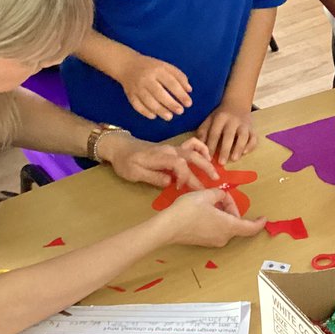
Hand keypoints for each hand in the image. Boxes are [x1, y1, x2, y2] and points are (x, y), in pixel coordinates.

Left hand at [100, 134, 217, 188]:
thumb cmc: (126, 162)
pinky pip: (190, 144)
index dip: (184, 176)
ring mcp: (172, 147)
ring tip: (214, 171)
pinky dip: (201, 149)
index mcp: (160, 156)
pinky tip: (206, 157)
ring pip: (194, 150)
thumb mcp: (134, 173)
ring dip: (206, 159)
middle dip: (204, 168)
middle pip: (191, 156)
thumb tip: (170, 182)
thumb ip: (153, 177)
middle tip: (214, 182)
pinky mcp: (173, 148)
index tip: (181, 188)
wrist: (120, 147)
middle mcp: (170, 150)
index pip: (179, 164)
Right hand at [117, 52, 192, 120]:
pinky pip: (137, 105)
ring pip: (148, 101)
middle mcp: (146, 79)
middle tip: (180, 111)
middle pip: (159, 93)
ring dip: (159, 110)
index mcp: (158, 70)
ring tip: (169, 117)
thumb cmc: (151, 67)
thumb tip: (189, 90)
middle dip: (171, 104)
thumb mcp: (166, 66)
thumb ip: (179, 76)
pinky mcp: (130, 94)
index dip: (181, 94)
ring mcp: (137, 87)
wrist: (127, 65)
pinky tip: (154, 116)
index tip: (188, 103)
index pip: (171, 83)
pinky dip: (145, 112)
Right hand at [162, 189, 266, 247]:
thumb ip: (220, 194)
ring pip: (226, 226)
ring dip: (224, 214)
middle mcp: (224, 237)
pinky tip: (205, 210)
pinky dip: (217, 220)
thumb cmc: (188, 210)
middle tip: (221, 196)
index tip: (264, 218)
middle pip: (236, 223)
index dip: (259, 223)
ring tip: (211, 201)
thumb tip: (222, 197)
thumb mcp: (206, 195)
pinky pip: (217, 230)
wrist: (167, 227)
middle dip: (232, 208)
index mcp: (229, 226)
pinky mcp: (204, 242)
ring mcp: (213, 241)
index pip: (250, 228)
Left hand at [198, 105, 255, 162]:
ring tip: (234, 159)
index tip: (208, 158)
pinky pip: (254, 138)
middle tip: (221, 162)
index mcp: (220, 118)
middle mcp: (233, 121)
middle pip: (229, 136)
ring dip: (239, 148)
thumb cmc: (221, 115)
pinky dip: (251, 145)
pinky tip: (245, 153)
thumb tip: (198, 146)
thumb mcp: (210, 119)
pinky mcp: (252, 129)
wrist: (237, 103)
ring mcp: (245, 124)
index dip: (211, 146)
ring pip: (243, 137)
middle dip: (225, 149)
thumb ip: (203, 131)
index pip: (215, 133)